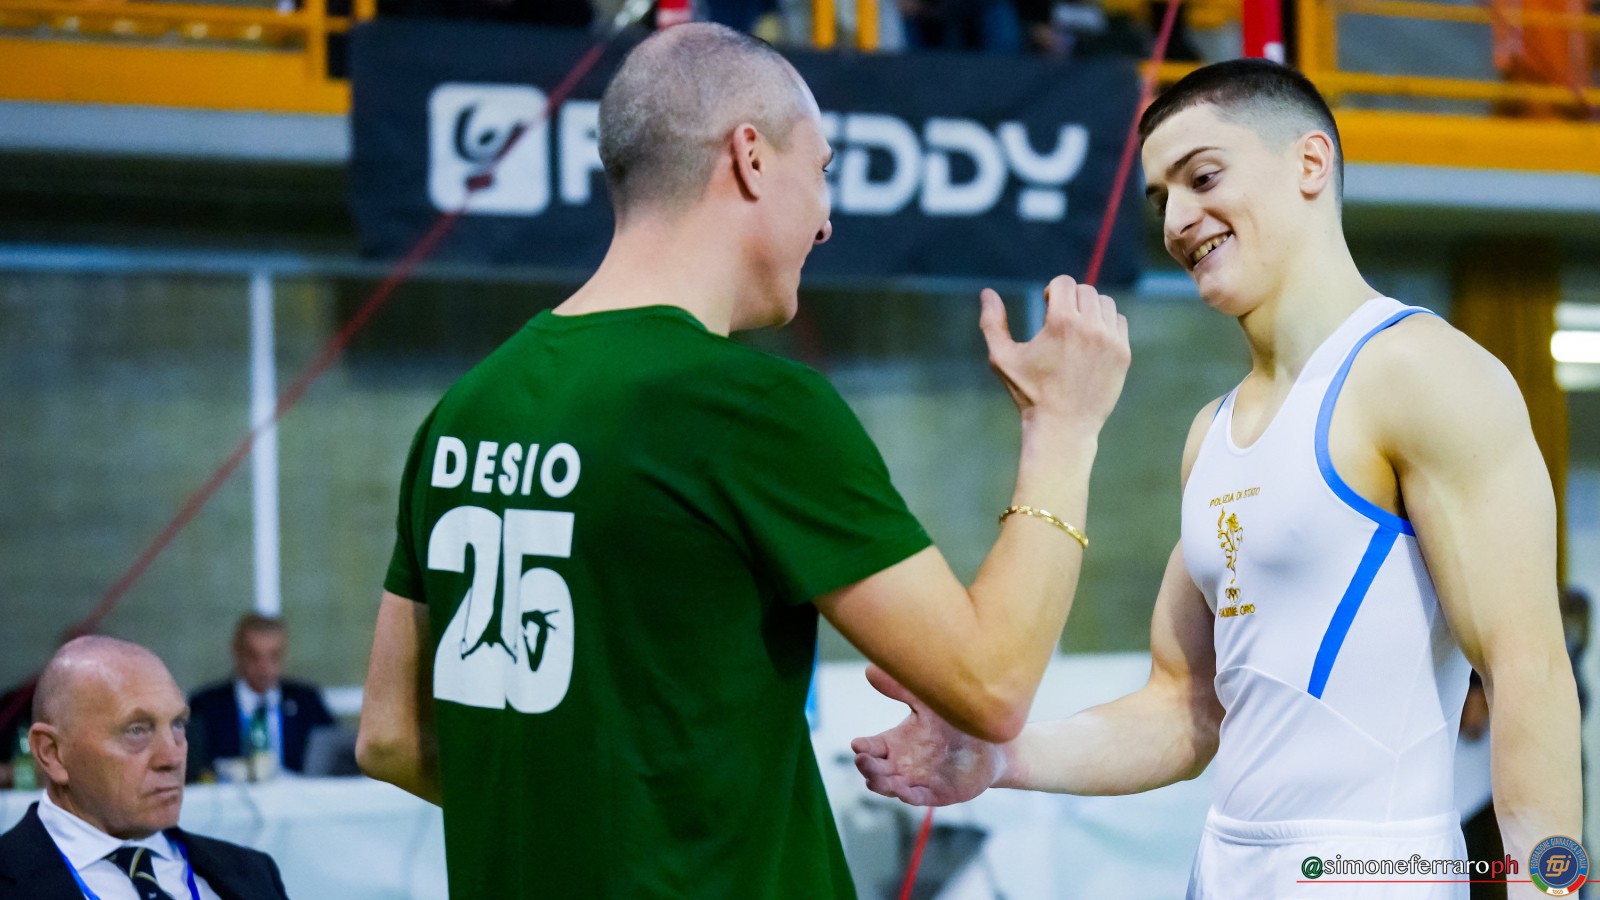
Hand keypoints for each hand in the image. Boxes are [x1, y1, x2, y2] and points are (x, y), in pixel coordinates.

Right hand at [850, 665, 1007, 806]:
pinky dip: (908, 795)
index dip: (862, 747)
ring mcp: (914, 781)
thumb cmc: (952, 722)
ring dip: (881, 784)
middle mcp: (900, 764)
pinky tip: (902, 790)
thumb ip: (900, 690)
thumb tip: (870, 669)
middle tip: (862, 760)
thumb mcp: (925, 704)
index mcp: (894, 743)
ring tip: (875, 779)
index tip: (857, 744)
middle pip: (874, 769)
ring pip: (890, 787)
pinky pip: (917, 797)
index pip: (870, 747)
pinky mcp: (934, 793)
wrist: (988, 744)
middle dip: (866, 766)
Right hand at [980, 276, 1129, 433]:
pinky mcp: (1123, 354)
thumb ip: (992, 323)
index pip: (1065, 283)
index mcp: (1062, 323)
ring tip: (1076, 331)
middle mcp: (1090, 327)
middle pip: (1085, 290)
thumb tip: (987, 292)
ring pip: (1105, 303)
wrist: (1063, 427)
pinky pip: (1119, 322)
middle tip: (1060, 321)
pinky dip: (1106, 324)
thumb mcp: (1002, 358)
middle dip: (1070, 300)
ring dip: (1090, 309)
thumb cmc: (1029, 393)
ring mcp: (1111, 340)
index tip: (1047, 306)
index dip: (1052, 291)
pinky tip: (1091, 342)